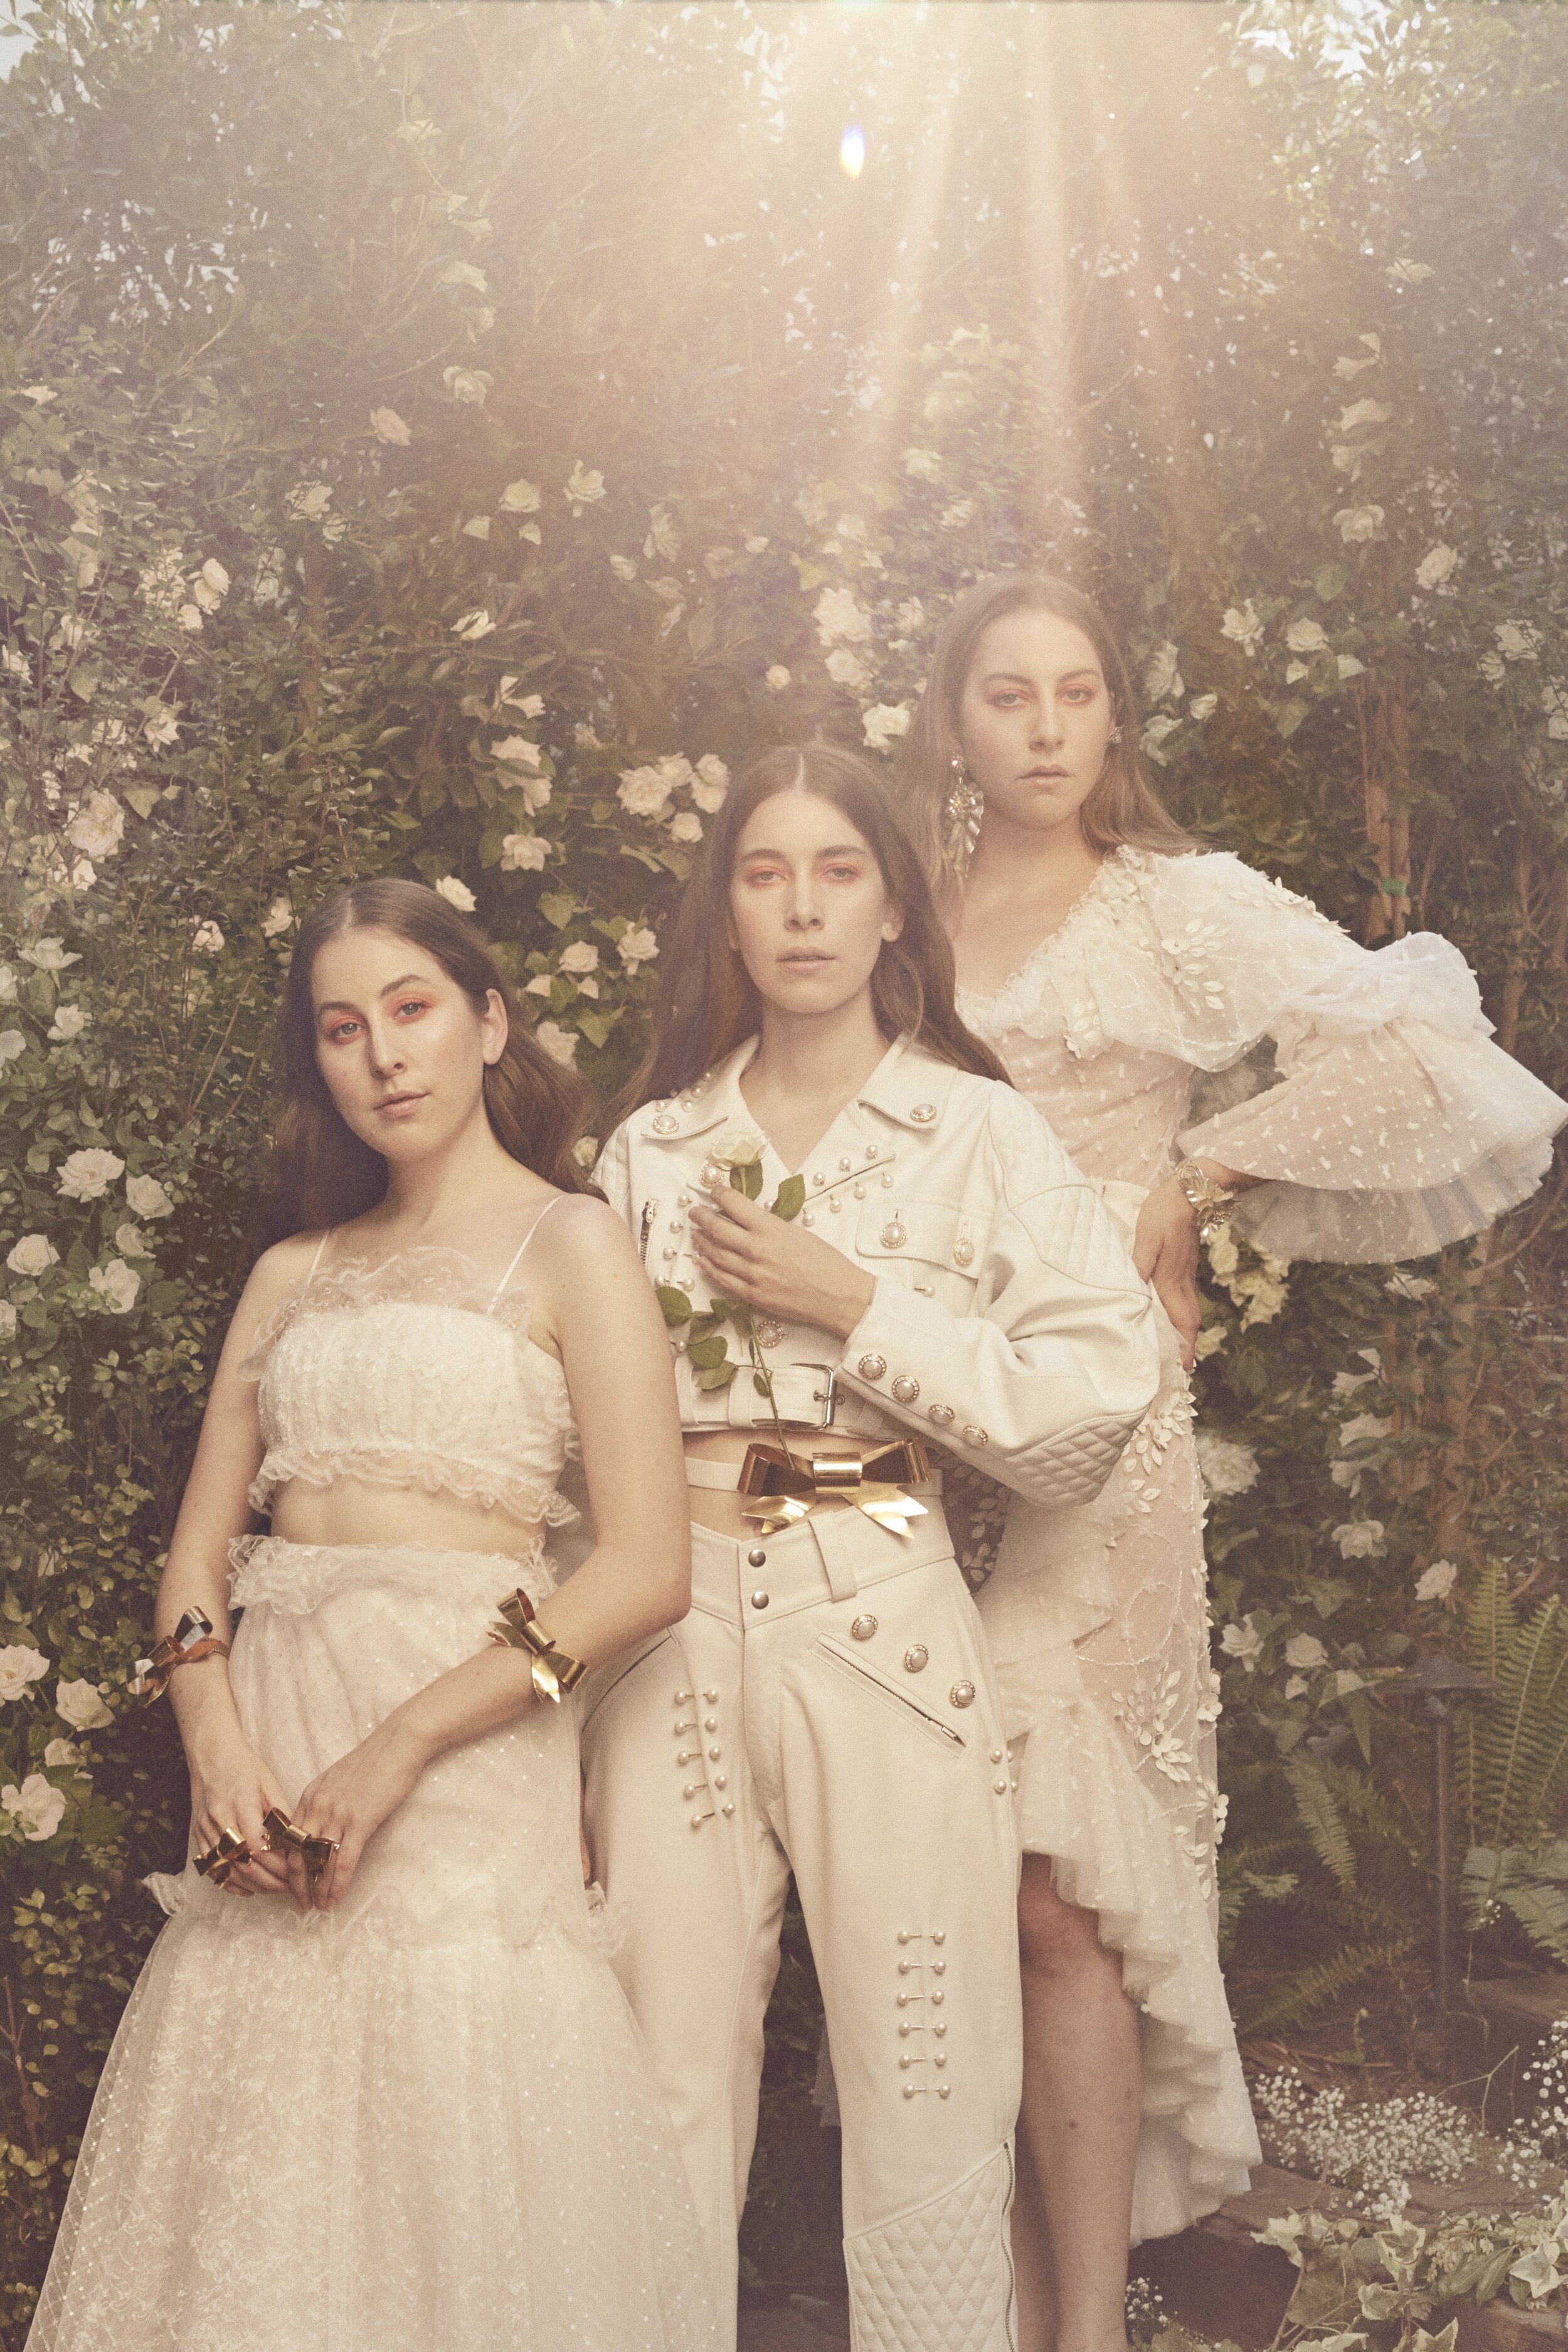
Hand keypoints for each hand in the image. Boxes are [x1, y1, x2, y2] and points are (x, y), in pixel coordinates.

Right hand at [187, 1729, 292, 1898]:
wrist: (211, 1754)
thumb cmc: (245, 1767)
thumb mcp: (270, 1784)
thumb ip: (281, 1816)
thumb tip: (296, 1844)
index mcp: (241, 1805)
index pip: (259, 1848)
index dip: (278, 1865)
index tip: (296, 1872)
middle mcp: (219, 1820)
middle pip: (243, 1864)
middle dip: (269, 1881)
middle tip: (290, 1887)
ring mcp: (205, 1830)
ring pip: (227, 1870)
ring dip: (252, 1885)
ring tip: (274, 1888)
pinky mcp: (198, 1835)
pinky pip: (212, 1868)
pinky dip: (230, 1883)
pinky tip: (248, 1888)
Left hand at [285, 1717, 426, 1911]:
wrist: (399, 1743)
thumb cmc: (374, 1760)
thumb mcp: (338, 1779)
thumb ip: (325, 1801)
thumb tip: (322, 1825)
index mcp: (310, 1795)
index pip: (289, 1838)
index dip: (288, 1864)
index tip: (293, 1880)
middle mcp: (317, 1806)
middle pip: (297, 1853)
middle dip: (297, 1883)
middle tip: (301, 1901)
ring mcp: (337, 1814)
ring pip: (319, 1862)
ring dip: (317, 1889)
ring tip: (318, 1906)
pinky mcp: (360, 1821)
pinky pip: (344, 1861)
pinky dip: (337, 1884)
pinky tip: (336, 1898)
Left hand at [688, 1184, 874, 1339]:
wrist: (838, 1296)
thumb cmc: (826, 1262)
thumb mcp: (798, 1232)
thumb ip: (770, 1226)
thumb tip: (749, 1220)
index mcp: (770, 1228)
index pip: (735, 1204)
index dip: (720, 1194)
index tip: (714, 1191)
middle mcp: (756, 1249)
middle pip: (717, 1228)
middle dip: (702, 1217)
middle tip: (694, 1211)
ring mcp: (752, 1274)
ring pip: (716, 1254)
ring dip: (701, 1241)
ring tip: (694, 1233)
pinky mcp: (752, 1295)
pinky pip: (722, 1279)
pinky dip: (708, 1268)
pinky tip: (701, 1261)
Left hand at [1132, 1175, 1202, 1370]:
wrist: (1192, 1192)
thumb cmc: (1165, 1213)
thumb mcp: (1147, 1237)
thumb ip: (1140, 1262)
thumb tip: (1134, 1289)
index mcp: (1171, 1279)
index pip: (1181, 1320)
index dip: (1184, 1345)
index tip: (1185, 1368)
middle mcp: (1182, 1281)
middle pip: (1189, 1320)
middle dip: (1186, 1345)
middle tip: (1182, 1368)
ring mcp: (1186, 1274)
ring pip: (1188, 1310)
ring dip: (1184, 1331)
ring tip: (1177, 1349)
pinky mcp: (1185, 1266)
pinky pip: (1185, 1298)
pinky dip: (1181, 1314)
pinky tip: (1171, 1316)